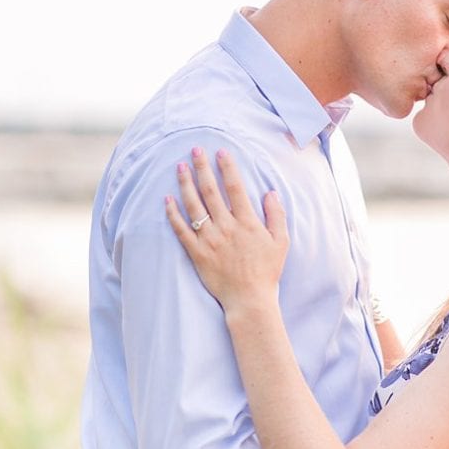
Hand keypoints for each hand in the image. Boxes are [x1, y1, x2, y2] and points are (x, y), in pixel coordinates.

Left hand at [165, 148, 289, 309]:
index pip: (235, 188)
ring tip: (180, 167)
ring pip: (194, 206)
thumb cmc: (268, 271)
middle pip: (211, 191)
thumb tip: (270, 193)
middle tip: (195, 150)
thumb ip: (276, 215)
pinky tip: (167, 200)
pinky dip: (172, 214)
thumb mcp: (282, 241)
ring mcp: (209, 239)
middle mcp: (226, 227)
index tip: (221, 152)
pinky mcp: (196, 252)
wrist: (249, 299)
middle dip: (202, 168)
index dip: (227, 168)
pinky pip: (181, 230)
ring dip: (186, 184)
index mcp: (247, 222)